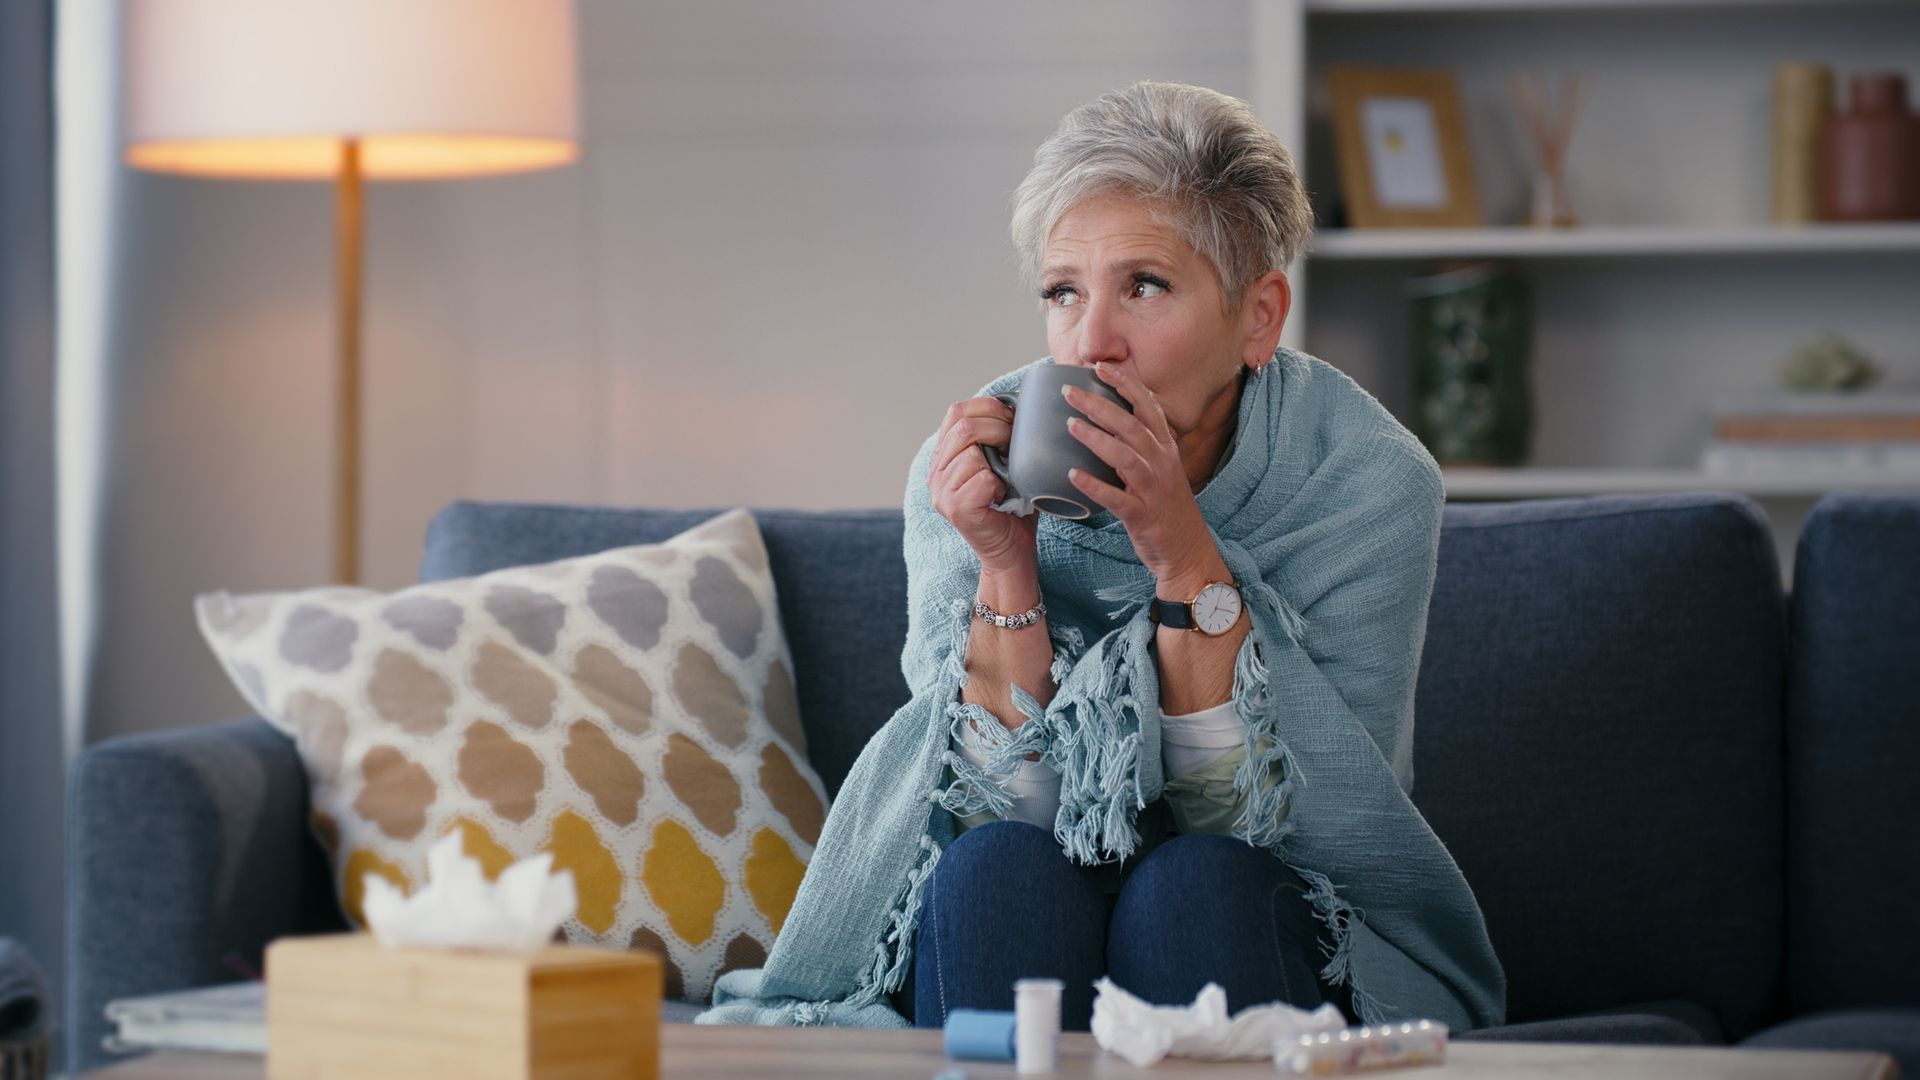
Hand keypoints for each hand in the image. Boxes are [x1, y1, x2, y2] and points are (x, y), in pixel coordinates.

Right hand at [928, 396, 1039, 572]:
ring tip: (1010, 476)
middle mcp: (935, 472)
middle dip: (999, 428)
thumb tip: (1015, 402)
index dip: (988, 407)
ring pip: (972, 452)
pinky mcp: (955, 508)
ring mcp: (941, 491)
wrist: (1011, 550)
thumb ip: (995, 436)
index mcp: (944, 456)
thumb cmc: (1012, 505)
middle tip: (1017, 444)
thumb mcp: (1001, 462)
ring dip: (1001, 460)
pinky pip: (982, 478)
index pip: (956, 411)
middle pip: (964, 427)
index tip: (1012, 418)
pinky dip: (1001, 484)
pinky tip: (1004, 496)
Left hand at [1062, 360, 1214, 579]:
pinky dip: (1096, 486)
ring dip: (1097, 439)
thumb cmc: (1166, 507)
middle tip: (1069, 391)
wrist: (1187, 551)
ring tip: (1069, 425)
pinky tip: (1073, 476)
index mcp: (1165, 449)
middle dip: (1100, 405)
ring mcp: (1154, 490)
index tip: (1099, 367)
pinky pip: (1118, 499)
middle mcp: (1162, 464)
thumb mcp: (1160, 469)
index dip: (1125, 384)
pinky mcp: (1143, 516)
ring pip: (1126, 457)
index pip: (1147, 406)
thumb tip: (1106, 422)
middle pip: (1131, 426)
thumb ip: (1140, 445)